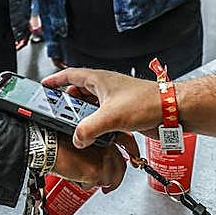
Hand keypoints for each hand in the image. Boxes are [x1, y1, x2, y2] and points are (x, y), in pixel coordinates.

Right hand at [41, 67, 160, 146]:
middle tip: (56, 112)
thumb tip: (77, 139)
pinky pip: (102, 117)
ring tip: (72, 127)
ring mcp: (114, 100)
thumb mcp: (111, 116)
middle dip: (67, 102)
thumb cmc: (146, 103)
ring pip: (91, 106)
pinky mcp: (122, 113)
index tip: (45, 85)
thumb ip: (89, 129)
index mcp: (100, 79)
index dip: (56, 80)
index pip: (71, 75)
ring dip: (82, 116)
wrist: (170, 111)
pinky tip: (94, 136)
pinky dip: (95, 125)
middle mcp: (106, 88)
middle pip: (79, 92)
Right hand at [50, 131, 139, 192]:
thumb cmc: (58, 139)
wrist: (47, 146)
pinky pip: (96, 184)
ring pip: (109, 177)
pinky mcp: (96, 171)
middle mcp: (107, 144)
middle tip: (108, 185)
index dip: (133, 154)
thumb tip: (105, 158)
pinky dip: (86, 185)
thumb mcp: (83, 136)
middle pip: (120, 166)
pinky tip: (77, 179)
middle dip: (114, 177)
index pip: (127, 142)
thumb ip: (97, 143)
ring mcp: (103, 157)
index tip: (136, 162)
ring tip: (85, 179)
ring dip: (98, 182)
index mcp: (106, 131)